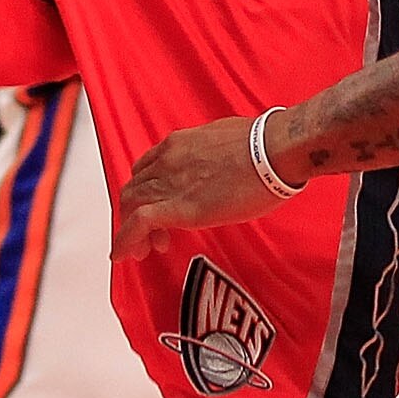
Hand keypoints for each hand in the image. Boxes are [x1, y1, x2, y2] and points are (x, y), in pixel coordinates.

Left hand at [112, 116, 292, 260]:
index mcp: (180, 144)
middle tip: (154, 235)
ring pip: (131, 205)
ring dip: (132, 229)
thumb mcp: (229, 142)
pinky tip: (123, 255)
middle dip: (135, 213)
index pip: (147, 168)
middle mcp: (168, 160)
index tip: (156, 207)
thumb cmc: (266, 146)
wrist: (275, 150)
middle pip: (134, 188)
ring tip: (144, 250)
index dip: (146, 191)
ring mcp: (170, 182)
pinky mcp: (178, 207)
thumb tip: (221, 168)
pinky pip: (138, 222)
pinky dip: (124, 240)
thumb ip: (214, 156)